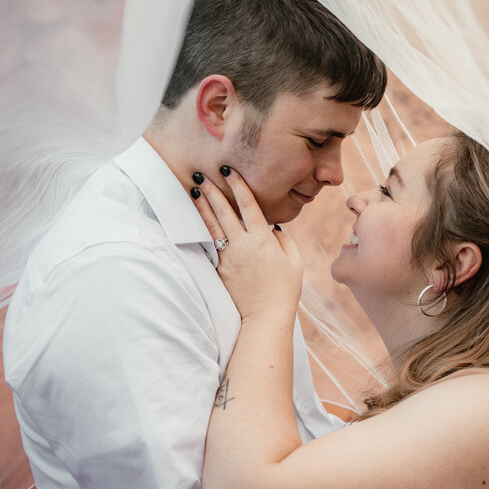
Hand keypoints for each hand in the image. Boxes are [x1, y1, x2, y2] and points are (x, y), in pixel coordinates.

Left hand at [192, 169, 303, 323]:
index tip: (229, 171)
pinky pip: (211, 244)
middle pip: (224, 211)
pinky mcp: (220, 269)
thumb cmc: (284, 290)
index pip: (248, 205)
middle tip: (202, 175)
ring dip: (202, 207)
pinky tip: (197, 220)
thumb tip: (271, 228)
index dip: (238, 186)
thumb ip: (284, 240)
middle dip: (212, 191)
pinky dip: (204, 228)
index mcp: (262, 240)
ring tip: (194, 191)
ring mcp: (228, 257)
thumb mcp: (294, 262)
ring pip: (212, 226)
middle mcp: (242, 245)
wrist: (264, 318)